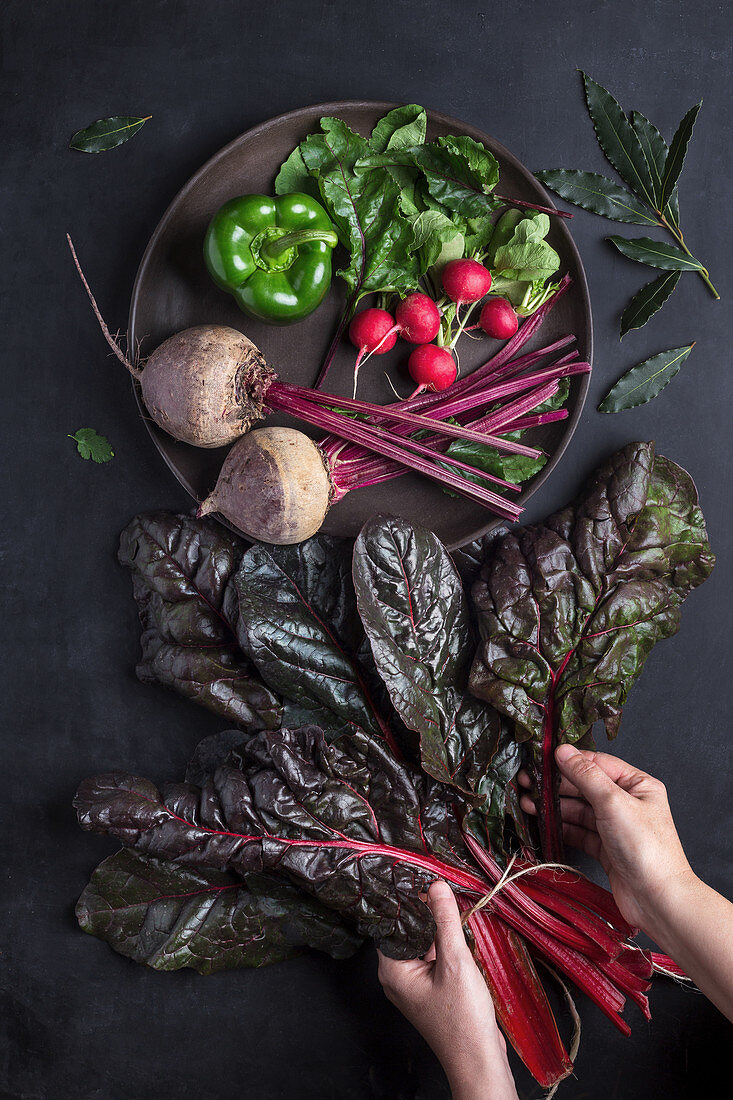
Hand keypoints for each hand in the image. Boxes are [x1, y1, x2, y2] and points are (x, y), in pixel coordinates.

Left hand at [377, 880, 517, 1099]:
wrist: (479, 1060)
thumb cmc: (462, 1021)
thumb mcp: (455, 962)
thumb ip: (445, 921)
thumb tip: (436, 887)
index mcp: (393, 971)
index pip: (390, 924)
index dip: (405, 902)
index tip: (420, 880)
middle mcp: (398, 978)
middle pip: (406, 933)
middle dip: (425, 914)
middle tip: (442, 892)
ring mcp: (415, 986)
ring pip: (422, 945)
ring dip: (438, 930)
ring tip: (453, 910)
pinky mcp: (431, 991)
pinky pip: (433, 959)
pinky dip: (445, 947)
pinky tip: (460, 936)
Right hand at [518, 745, 694, 932]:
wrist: (657, 899)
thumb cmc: (645, 848)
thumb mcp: (613, 802)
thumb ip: (586, 776)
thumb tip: (563, 751)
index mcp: (638, 785)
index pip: (598, 764)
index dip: (570, 761)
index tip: (542, 759)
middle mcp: (628, 803)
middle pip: (586, 787)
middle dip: (556, 786)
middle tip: (527, 782)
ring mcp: (616, 827)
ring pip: (580, 810)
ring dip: (554, 807)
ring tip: (528, 802)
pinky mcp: (607, 849)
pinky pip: (580, 832)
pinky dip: (562, 827)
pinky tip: (542, 823)